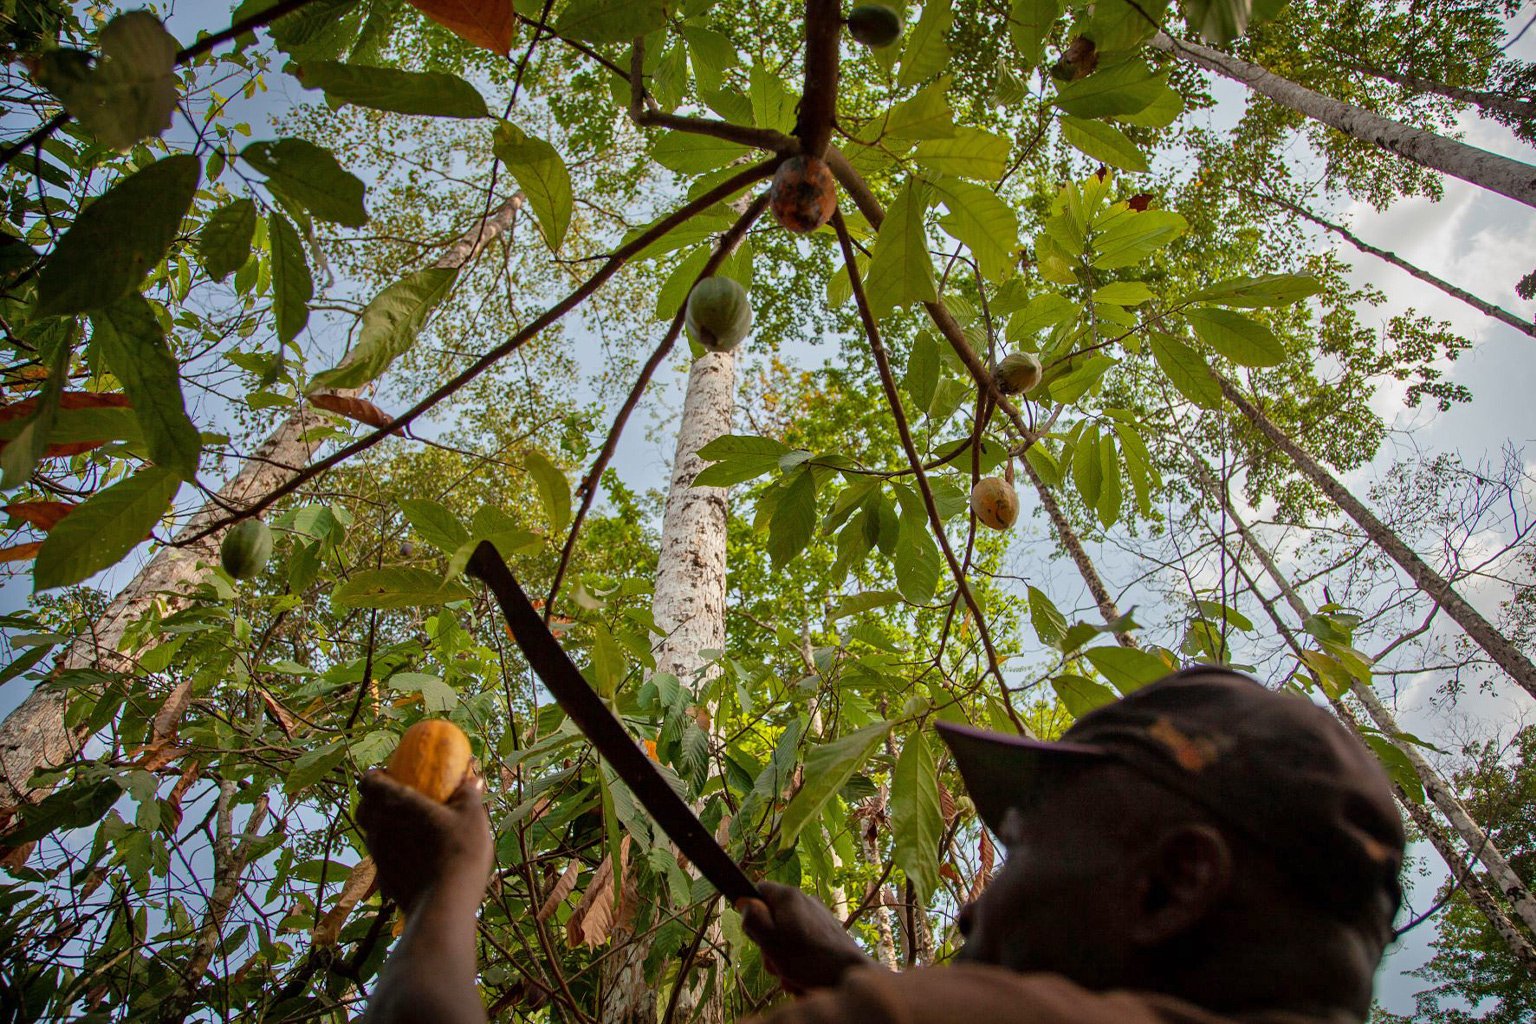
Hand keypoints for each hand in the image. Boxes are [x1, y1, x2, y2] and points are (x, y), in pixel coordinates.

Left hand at [357, 769, 492, 914]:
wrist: (444, 904)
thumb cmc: (458, 852)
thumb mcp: (472, 817)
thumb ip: (468, 795)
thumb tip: (472, 778)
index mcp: (396, 803)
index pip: (368, 781)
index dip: (375, 775)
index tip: (391, 773)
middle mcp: (379, 827)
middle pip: (363, 808)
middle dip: (374, 800)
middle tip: (399, 800)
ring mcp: (377, 855)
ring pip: (371, 833)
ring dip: (384, 826)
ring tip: (410, 828)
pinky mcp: (383, 878)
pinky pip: (382, 856)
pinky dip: (393, 851)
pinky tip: (415, 856)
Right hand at [737, 881, 877, 993]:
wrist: (849, 974)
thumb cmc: (808, 958)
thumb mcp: (770, 940)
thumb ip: (753, 919)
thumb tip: (744, 902)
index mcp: (788, 896)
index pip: (758, 890)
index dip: (752, 911)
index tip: (756, 933)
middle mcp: (805, 900)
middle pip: (773, 917)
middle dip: (769, 943)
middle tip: (775, 962)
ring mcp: (818, 916)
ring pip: (788, 935)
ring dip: (785, 957)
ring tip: (792, 975)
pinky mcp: (828, 932)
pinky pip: (805, 944)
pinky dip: (801, 960)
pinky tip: (805, 977)